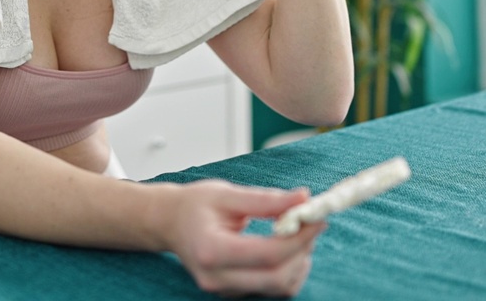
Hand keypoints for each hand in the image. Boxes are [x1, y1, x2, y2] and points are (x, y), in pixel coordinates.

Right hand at [163, 180, 324, 297]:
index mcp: (211, 250)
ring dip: (298, 262)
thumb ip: (266, 199)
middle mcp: (217, 277)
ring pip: (279, 288)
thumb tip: (303, 198)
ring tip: (296, 234)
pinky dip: (287, 270)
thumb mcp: (227, 194)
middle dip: (302, 251)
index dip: (298, 238)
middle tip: (311, 225)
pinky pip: (272, 289)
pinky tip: (285, 248)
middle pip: (277, 278)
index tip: (316, 218)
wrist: (169, 223)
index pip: (267, 254)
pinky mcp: (233, 293)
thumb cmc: (195, 205)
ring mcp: (224, 290)